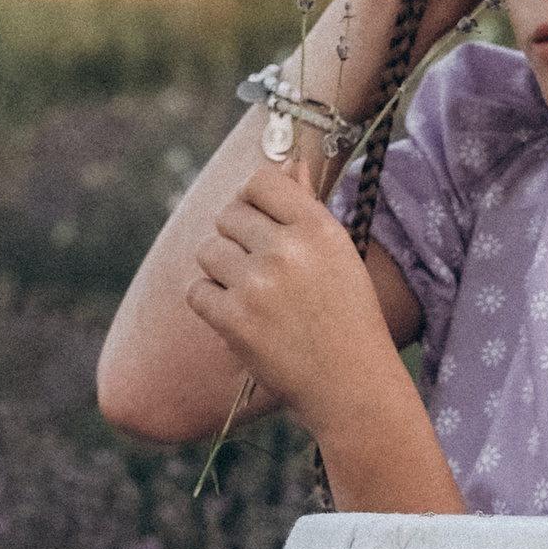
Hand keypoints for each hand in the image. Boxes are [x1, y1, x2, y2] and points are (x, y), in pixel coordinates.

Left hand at [186, 164, 398, 428]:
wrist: (351, 384)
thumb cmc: (348, 316)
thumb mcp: (340, 255)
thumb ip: (308, 208)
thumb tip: (290, 164)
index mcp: (318, 228)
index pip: (260, 181)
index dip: (253, 199)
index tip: (260, 221)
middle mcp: (288, 250)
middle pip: (228, 215)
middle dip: (236, 239)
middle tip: (259, 269)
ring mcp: (258, 285)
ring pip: (208, 251)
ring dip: (221, 271)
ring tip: (250, 294)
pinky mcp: (234, 320)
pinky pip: (197, 291)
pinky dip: (211, 304)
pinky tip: (239, 317)